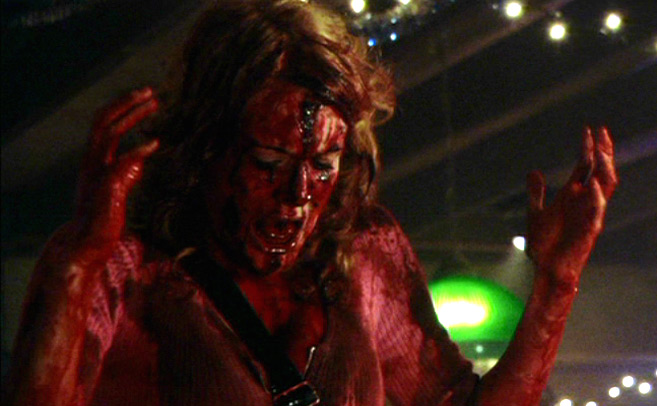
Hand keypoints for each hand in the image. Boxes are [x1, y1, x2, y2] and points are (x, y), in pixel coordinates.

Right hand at [73, 87, 159, 263]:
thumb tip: (141, 156)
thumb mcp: (116, 189)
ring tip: (155, 104)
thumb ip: (127, 171)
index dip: (123, 108)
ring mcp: (96, 172)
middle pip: (103, 120)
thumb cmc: (102, 218)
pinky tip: (155, 143)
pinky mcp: (106, 187)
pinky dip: (137, 150)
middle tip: (150, 92)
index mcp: (93, 160)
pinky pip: (120, 162)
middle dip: (126, 102)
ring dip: (133, 115)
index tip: (145, 98)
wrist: (87, 244)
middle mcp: (91, 161)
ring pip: (108, 132)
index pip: (103, 123)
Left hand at [526, 127, 616, 285]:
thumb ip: (537, 192)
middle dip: (603, 152)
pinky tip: (590, 185)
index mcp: (573, 196)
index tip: (589, 129)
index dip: (589, 148)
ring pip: (605, 188)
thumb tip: (534, 171)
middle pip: (601, 171)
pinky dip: (595, 198)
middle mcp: (585, 202)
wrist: (547, 270)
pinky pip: (597, 212)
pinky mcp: (589, 231)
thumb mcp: (536, 211)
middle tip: (601, 132)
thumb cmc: (546, 244)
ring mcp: (589, 215)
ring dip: (605, 169)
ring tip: (601, 151)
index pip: (587, 166)